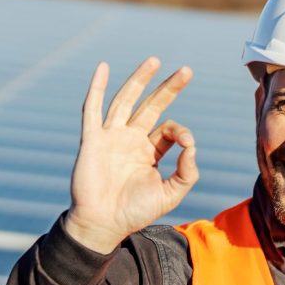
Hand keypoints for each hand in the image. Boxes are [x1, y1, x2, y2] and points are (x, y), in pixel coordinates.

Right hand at [66, 57, 198, 252]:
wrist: (104, 224)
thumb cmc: (135, 212)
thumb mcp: (170, 194)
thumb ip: (186, 172)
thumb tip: (192, 146)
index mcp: (148, 152)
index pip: (167, 129)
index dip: (180, 132)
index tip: (186, 143)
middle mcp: (130, 140)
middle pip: (150, 106)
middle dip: (168, 88)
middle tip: (187, 70)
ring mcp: (110, 137)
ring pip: (125, 100)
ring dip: (139, 80)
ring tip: (155, 60)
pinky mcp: (92, 139)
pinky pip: (92, 109)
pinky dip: (96, 87)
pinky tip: (102, 67)